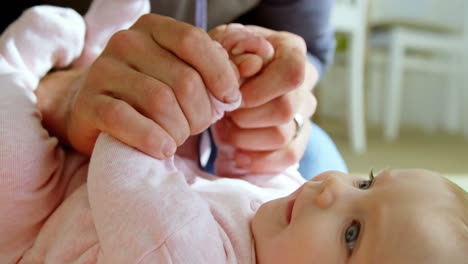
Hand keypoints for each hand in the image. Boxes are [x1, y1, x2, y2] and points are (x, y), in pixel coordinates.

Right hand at [38, 14, 240, 158]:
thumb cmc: (151, 95)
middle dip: (201, 112)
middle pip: (183, 79)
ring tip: (178, 137)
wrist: (98, 113)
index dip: (220, 74)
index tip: (230, 100)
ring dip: (179, 129)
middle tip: (198, 127)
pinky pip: (126, 119)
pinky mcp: (88, 103)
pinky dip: (152, 138)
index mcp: (153, 29)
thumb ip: (215, 68)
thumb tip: (253, 64)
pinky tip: (163, 149)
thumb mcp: (183, 75)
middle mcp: (126, 42)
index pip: (194, 42)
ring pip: (160, 101)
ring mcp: (103, 71)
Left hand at [213, 26, 318, 173]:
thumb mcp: (222, 46)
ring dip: (245, 138)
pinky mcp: (299, 137)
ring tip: (226, 129)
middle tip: (224, 114)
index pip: (291, 73)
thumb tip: (246, 69)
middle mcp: (305, 81)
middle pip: (284, 110)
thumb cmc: (226, 60)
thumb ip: (231, 53)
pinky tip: (239, 155)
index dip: (259, 90)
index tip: (233, 97)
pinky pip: (289, 156)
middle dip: (245, 118)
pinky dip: (259, 161)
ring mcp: (304, 111)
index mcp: (292, 50)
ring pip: (282, 136)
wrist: (231, 80)